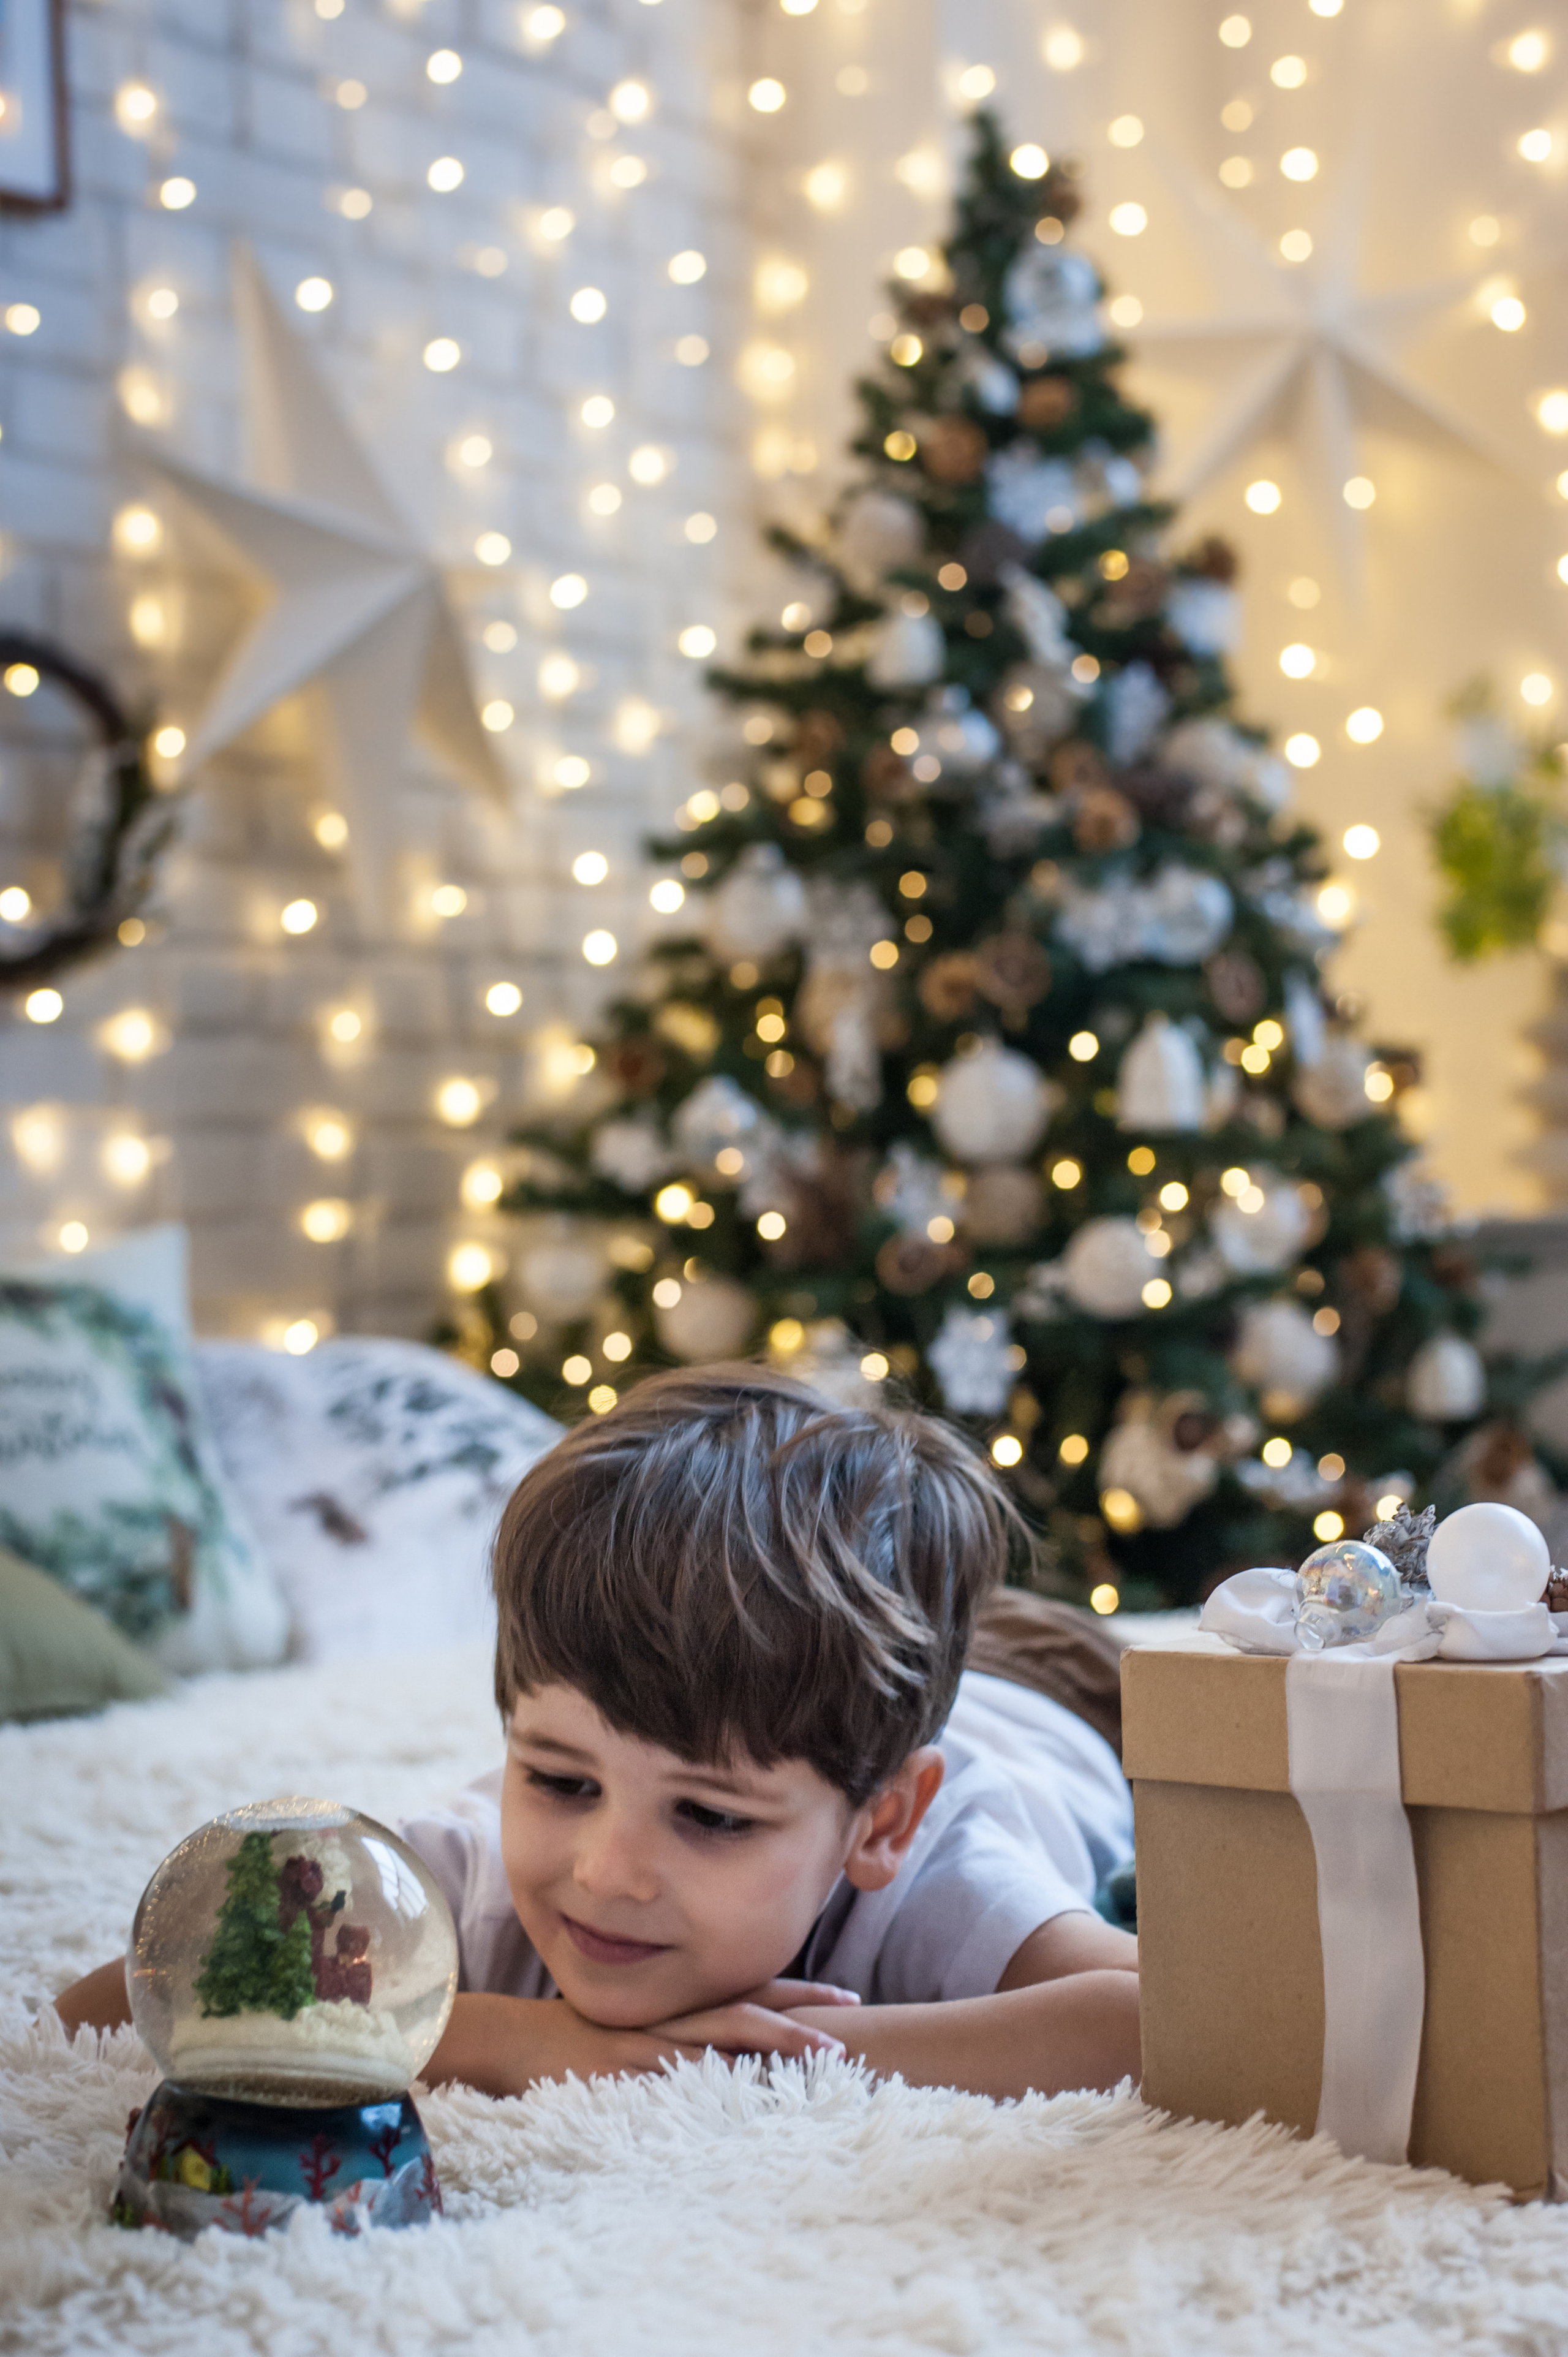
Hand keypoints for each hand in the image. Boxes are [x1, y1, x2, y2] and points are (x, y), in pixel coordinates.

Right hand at [425, 1981, 858, 2097]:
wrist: (510, 2041)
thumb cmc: (569, 2042)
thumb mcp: (629, 2031)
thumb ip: (671, 2037)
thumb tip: (714, 2055)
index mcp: (674, 2007)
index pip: (746, 1994)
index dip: (795, 1993)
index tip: (843, 1996)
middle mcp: (670, 2016)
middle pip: (748, 2007)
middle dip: (802, 2011)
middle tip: (852, 2014)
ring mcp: (650, 2039)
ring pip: (724, 2036)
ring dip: (776, 2041)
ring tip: (825, 2049)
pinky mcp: (626, 2065)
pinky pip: (677, 2070)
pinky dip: (713, 2075)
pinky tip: (747, 2082)